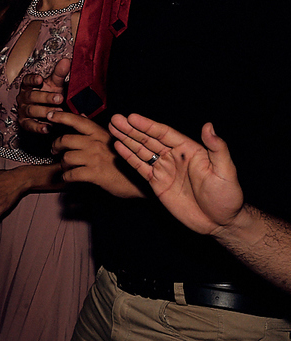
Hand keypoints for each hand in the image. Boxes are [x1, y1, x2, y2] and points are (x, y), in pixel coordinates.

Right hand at [16, 57, 70, 134]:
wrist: (49, 112)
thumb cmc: (50, 94)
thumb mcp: (55, 84)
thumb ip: (60, 73)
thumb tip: (66, 60)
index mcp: (28, 86)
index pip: (27, 81)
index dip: (32, 80)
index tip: (41, 79)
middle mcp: (23, 98)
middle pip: (31, 96)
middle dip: (45, 97)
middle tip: (59, 98)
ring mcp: (23, 111)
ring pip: (31, 110)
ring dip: (44, 111)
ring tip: (57, 112)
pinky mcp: (25, 123)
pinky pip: (30, 125)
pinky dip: (38, 127)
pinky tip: (47, 128)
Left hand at [50, 110, 142, 197]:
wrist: (139, 181)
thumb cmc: (124, 161)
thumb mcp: (111, 140)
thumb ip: (95, 130)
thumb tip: (80, 115)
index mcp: (100, 133)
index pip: (77, 121)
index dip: (61, 117)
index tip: (50, 115)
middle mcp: (96, 143)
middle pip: (65, 139)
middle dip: (56, 145)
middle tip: (55, 150)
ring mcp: (95, 158)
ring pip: (66, 158)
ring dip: (62, 164)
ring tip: (66, 167)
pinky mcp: (94, 174)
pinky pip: (71, 174)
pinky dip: (66, 177)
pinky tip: (70, 177)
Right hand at [109, 114, 241, 235]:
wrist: (219, 222)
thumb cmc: (227, 196)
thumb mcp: (225, 171)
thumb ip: (217, 148)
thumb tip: (208, 126)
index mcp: (190, 150)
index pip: (165, 134)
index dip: (148, 126)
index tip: (132, 118)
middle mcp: (175, 157)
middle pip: (149, 140)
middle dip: (132, 130)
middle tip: (115, 119)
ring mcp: (165, 170)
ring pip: (142, 151)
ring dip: (127, 140)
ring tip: (112, 128)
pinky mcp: (157, 183)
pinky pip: (140, 168)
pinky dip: (129, 157)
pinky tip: (119, 147)